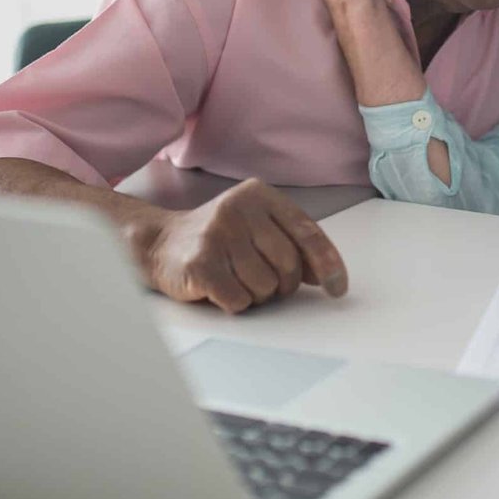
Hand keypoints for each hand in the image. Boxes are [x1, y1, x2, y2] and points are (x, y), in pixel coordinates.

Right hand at [125, 178, 348, 312]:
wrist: (160, 243)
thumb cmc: (218, 238)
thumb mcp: (257, 226)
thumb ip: (292, 242)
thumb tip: (327, 275)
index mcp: (259, 195)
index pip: (307, 232)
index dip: (328, 264)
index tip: (338, 288)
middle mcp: (238, 209)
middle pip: (288, 265)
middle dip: (283, 284)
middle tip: (265, 283)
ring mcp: (217, 235)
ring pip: (265, 287)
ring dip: (257, 295)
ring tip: (237, 279)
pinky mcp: (200, 263)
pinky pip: (239, 300)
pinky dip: (235, 302)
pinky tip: (221, 287)